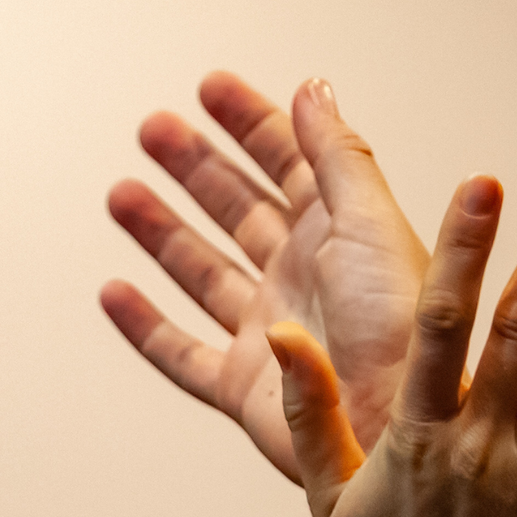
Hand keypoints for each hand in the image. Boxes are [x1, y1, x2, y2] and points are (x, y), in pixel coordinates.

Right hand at [102, 75, 427, 481]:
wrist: (396, 428)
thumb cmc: (401, 332)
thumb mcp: (370, 223)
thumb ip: (338, 156)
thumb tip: (312, 89)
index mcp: (342, 238)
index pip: (290, 164)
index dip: (252, 124)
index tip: (210, 88)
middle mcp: (304, 281)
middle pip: (240, 211)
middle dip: (198, 168)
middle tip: (154, 129)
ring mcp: (271, 334)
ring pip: (204, 273)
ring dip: (164, 233)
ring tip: (123, 195)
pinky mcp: (245, 388)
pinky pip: (183, 354)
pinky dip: (146, 327)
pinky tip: (115, 294)